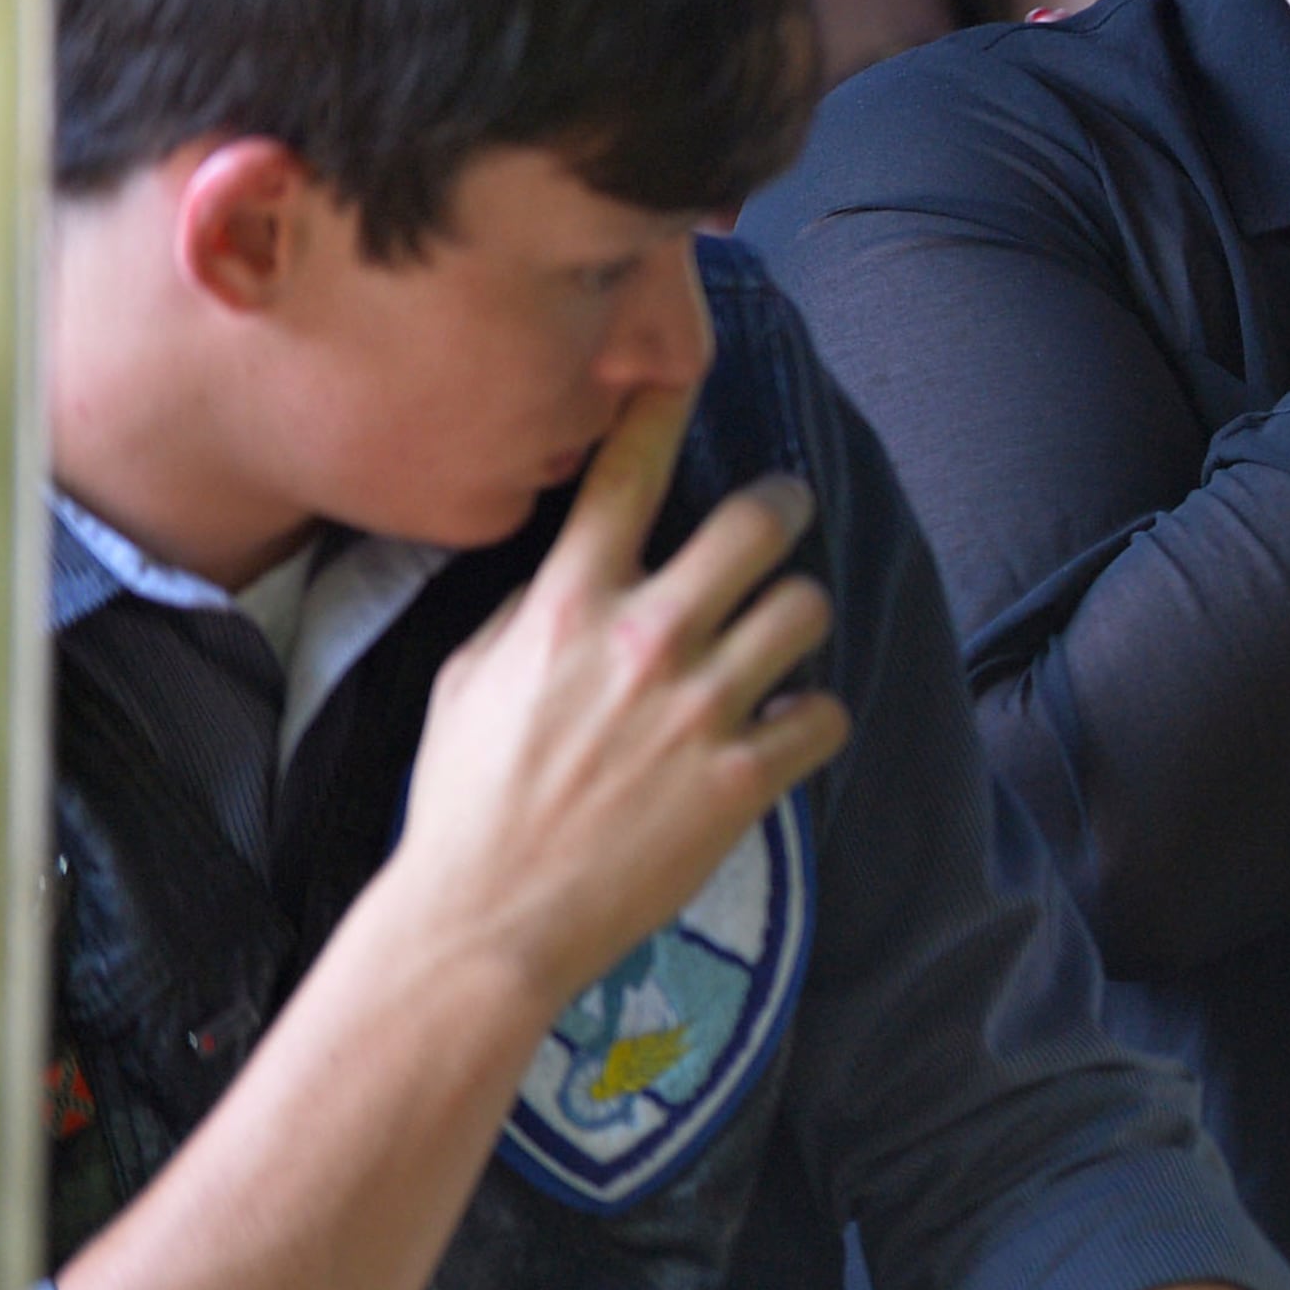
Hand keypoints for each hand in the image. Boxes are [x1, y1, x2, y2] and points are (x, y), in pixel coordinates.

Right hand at [386, 377, 852, 1015]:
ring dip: (800, 616)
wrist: (483, 921)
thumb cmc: (465, 801)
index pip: (624, 477)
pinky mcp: (742, 777)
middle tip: (784, 513)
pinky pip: (824, 714)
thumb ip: (529, 612)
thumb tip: (573, 569)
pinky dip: (811, 720)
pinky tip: (783, 733)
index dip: (659, 404)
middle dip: (783, 506)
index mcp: (565, 609)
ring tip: (781, 636)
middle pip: (757, 523)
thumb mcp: (469, 681)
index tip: (678, 367)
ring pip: (807, 608)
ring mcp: (699, 708)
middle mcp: (642, 643)